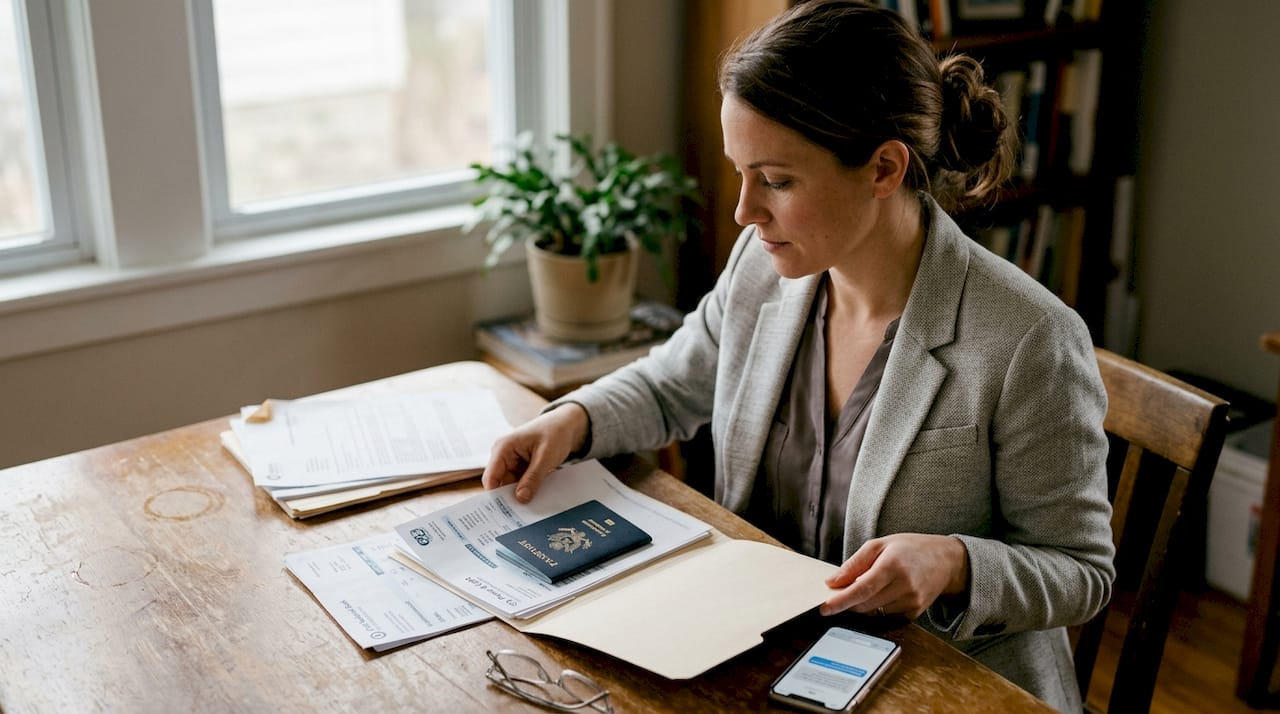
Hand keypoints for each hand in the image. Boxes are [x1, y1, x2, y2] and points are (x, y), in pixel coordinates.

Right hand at [480, 403, 589, 502]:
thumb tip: (520, 499)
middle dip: (509, 498)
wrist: (566, 425)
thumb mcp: (546, 457)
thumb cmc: (555, 433)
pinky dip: (526, 490)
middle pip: (499, 484)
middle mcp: (502, 455)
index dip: (494, 496)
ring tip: (531, 507)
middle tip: (520, 516)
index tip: (504, 513)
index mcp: (503, 448)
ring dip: (520, 495)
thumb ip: (533, 478)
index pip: (491, 477)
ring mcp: (510, 462)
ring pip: (510, 486)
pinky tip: (535, 499)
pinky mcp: (519, 467)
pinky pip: (519, 484)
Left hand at [819, 534, 968, 618]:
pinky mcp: (915, 613)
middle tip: (843, 589)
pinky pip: (886, 615)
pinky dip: (878, 606)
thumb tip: (833, 582)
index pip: (861, 589)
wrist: (946, 560)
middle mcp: (904, 586)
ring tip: (875, 583)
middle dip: (849, 600)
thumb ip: (854, 564)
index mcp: (893, 565)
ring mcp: (912, 602)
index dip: (841, 600)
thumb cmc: (910, 548)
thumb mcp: (879, 544)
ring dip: (864, 603)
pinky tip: (887, 591)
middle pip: (865, 604)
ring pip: (874, 612)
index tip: (824, 608)